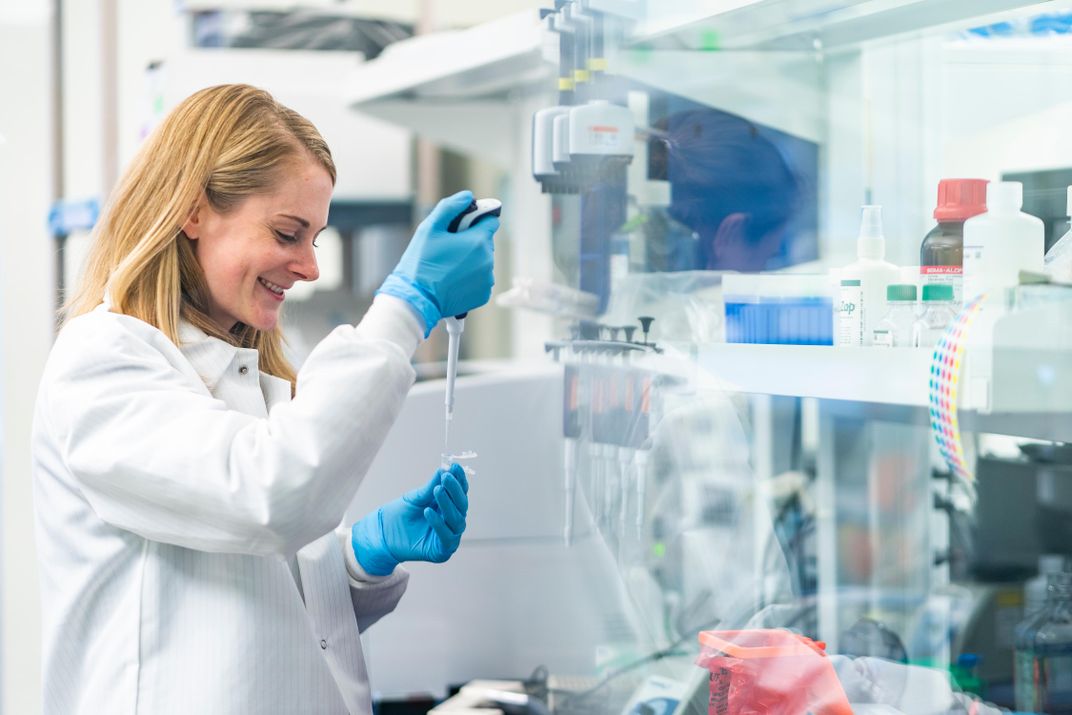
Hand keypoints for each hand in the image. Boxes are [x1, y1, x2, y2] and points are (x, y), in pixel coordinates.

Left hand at [351, 463, 469, 575]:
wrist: (382, 534)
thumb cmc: (400, 515)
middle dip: (455, 490)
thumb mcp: (417, 497)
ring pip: (456, 520)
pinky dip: (439, 524)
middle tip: (446, 477)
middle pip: (461, 504)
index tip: (455, 466)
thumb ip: (432, 486)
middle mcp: (452, 521)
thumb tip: (444, 469)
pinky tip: (428, 511)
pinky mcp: (442, 551)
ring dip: (448, 504)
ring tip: (437, 490)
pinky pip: (447, 537)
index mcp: (449, 506)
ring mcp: (449, 536)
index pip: (460, 492)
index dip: (459, 479)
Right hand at [377, 191, 498, 336]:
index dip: (477, 219)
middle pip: (485, 242)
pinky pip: (481, 278)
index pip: (491, 221)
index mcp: (478, 241)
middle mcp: (488, 261)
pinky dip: (471, 277)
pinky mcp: (483, 294)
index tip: (465, 223)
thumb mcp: (429, 228)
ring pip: (483, 261)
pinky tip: (453, 278)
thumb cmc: (420, 264)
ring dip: (471, 260)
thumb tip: (467, 196)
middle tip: (449, 247)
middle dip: (471, 241)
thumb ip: (450, 207)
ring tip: (449, 265)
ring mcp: (487, 279)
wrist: (417, 299)